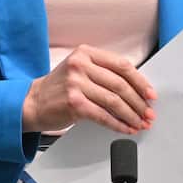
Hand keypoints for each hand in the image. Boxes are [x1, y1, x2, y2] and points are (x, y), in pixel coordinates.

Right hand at [22, 44, 156, 134]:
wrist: (32, 102)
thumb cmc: (59, 88)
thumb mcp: (79, 70)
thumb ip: (103, 73)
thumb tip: (136, 90)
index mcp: (86, 53)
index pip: (121, 65)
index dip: (140, 81)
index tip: (150, 94)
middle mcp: (81, 65)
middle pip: (120, 84)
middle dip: (139, 102)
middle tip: (148, 113)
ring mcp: (76, 84)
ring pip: (114, 101)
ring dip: (131, 115)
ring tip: (140, 123)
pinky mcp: (74, 103)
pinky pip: (103, 115)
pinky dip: (118, 124)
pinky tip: (125, 129)